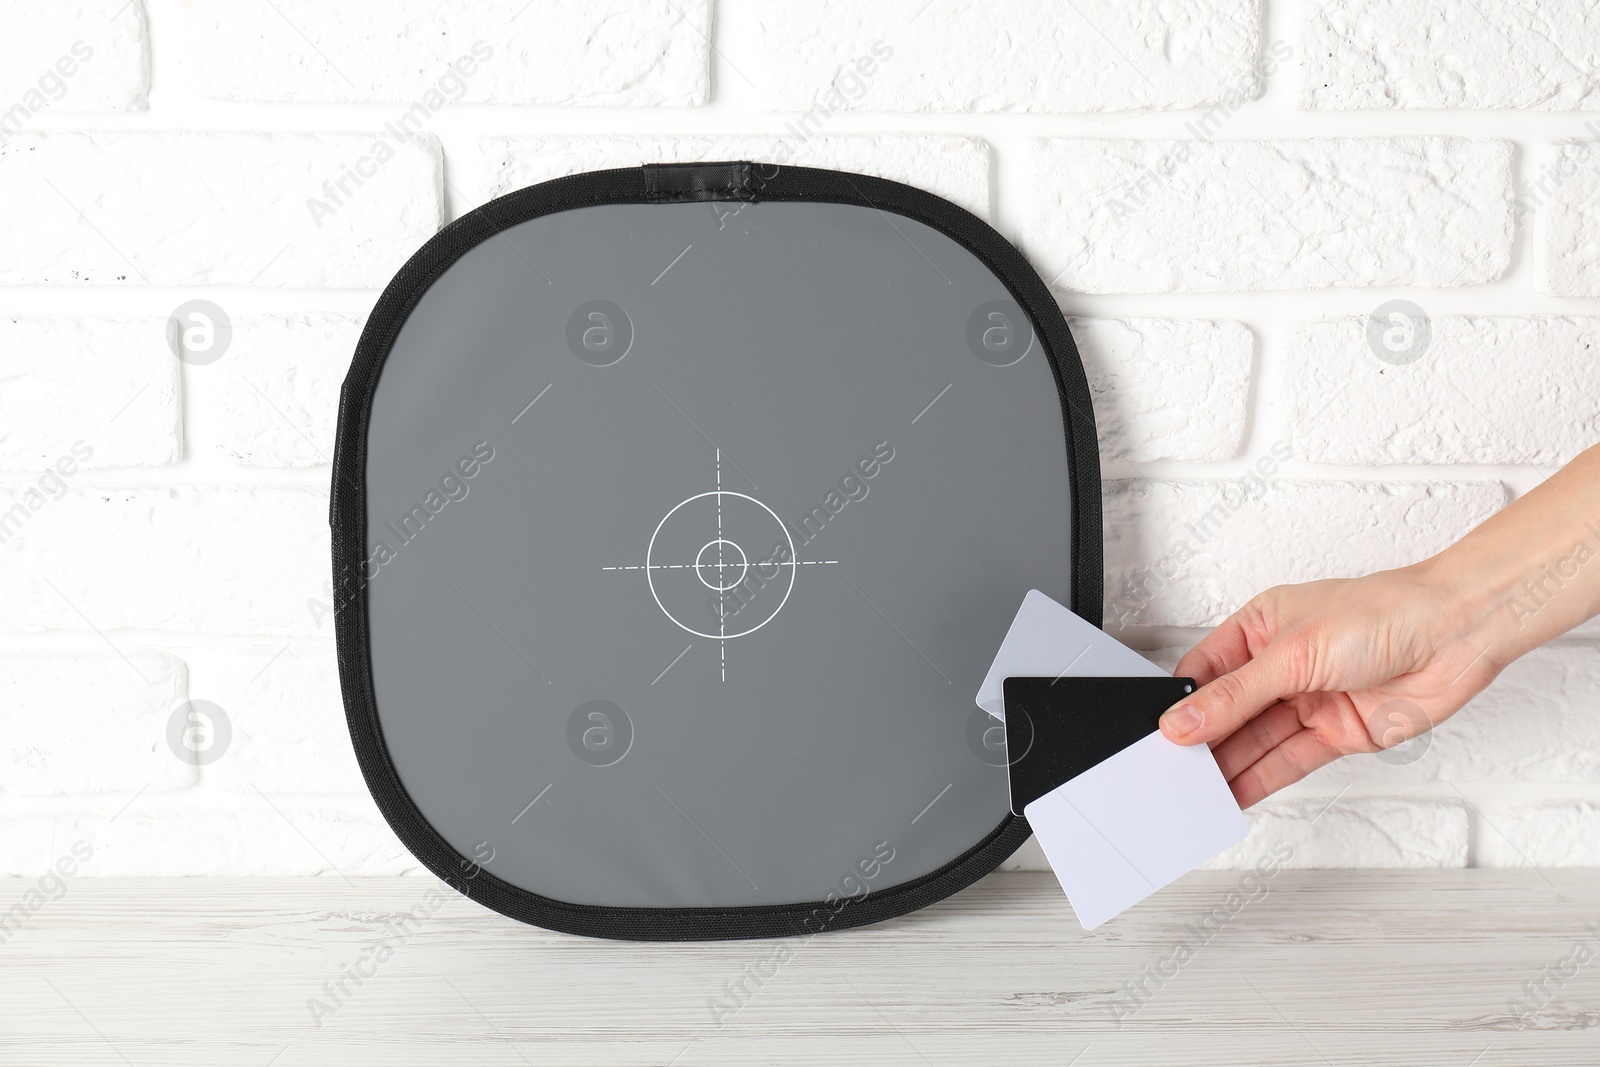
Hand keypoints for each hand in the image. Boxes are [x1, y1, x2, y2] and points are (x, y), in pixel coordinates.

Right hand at [1160, 567, 1502, 807]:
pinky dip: (1260, 781)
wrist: (1456, 636)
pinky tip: (1234, 795)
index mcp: (1259, 628)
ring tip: (1196, 793)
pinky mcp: (1334, 734)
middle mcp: (1280, 665)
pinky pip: (1287, 762)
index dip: (1181, 704)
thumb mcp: (1292, 653)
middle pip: (1227, 713)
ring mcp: (1308, 701)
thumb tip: (1182, 721)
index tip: (1158, 735)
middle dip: (1202, 742)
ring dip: (1227, 767)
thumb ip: (1234, 696)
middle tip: (1172, 772)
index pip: (1204, 672)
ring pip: (1254, 742)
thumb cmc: (1384, 613)